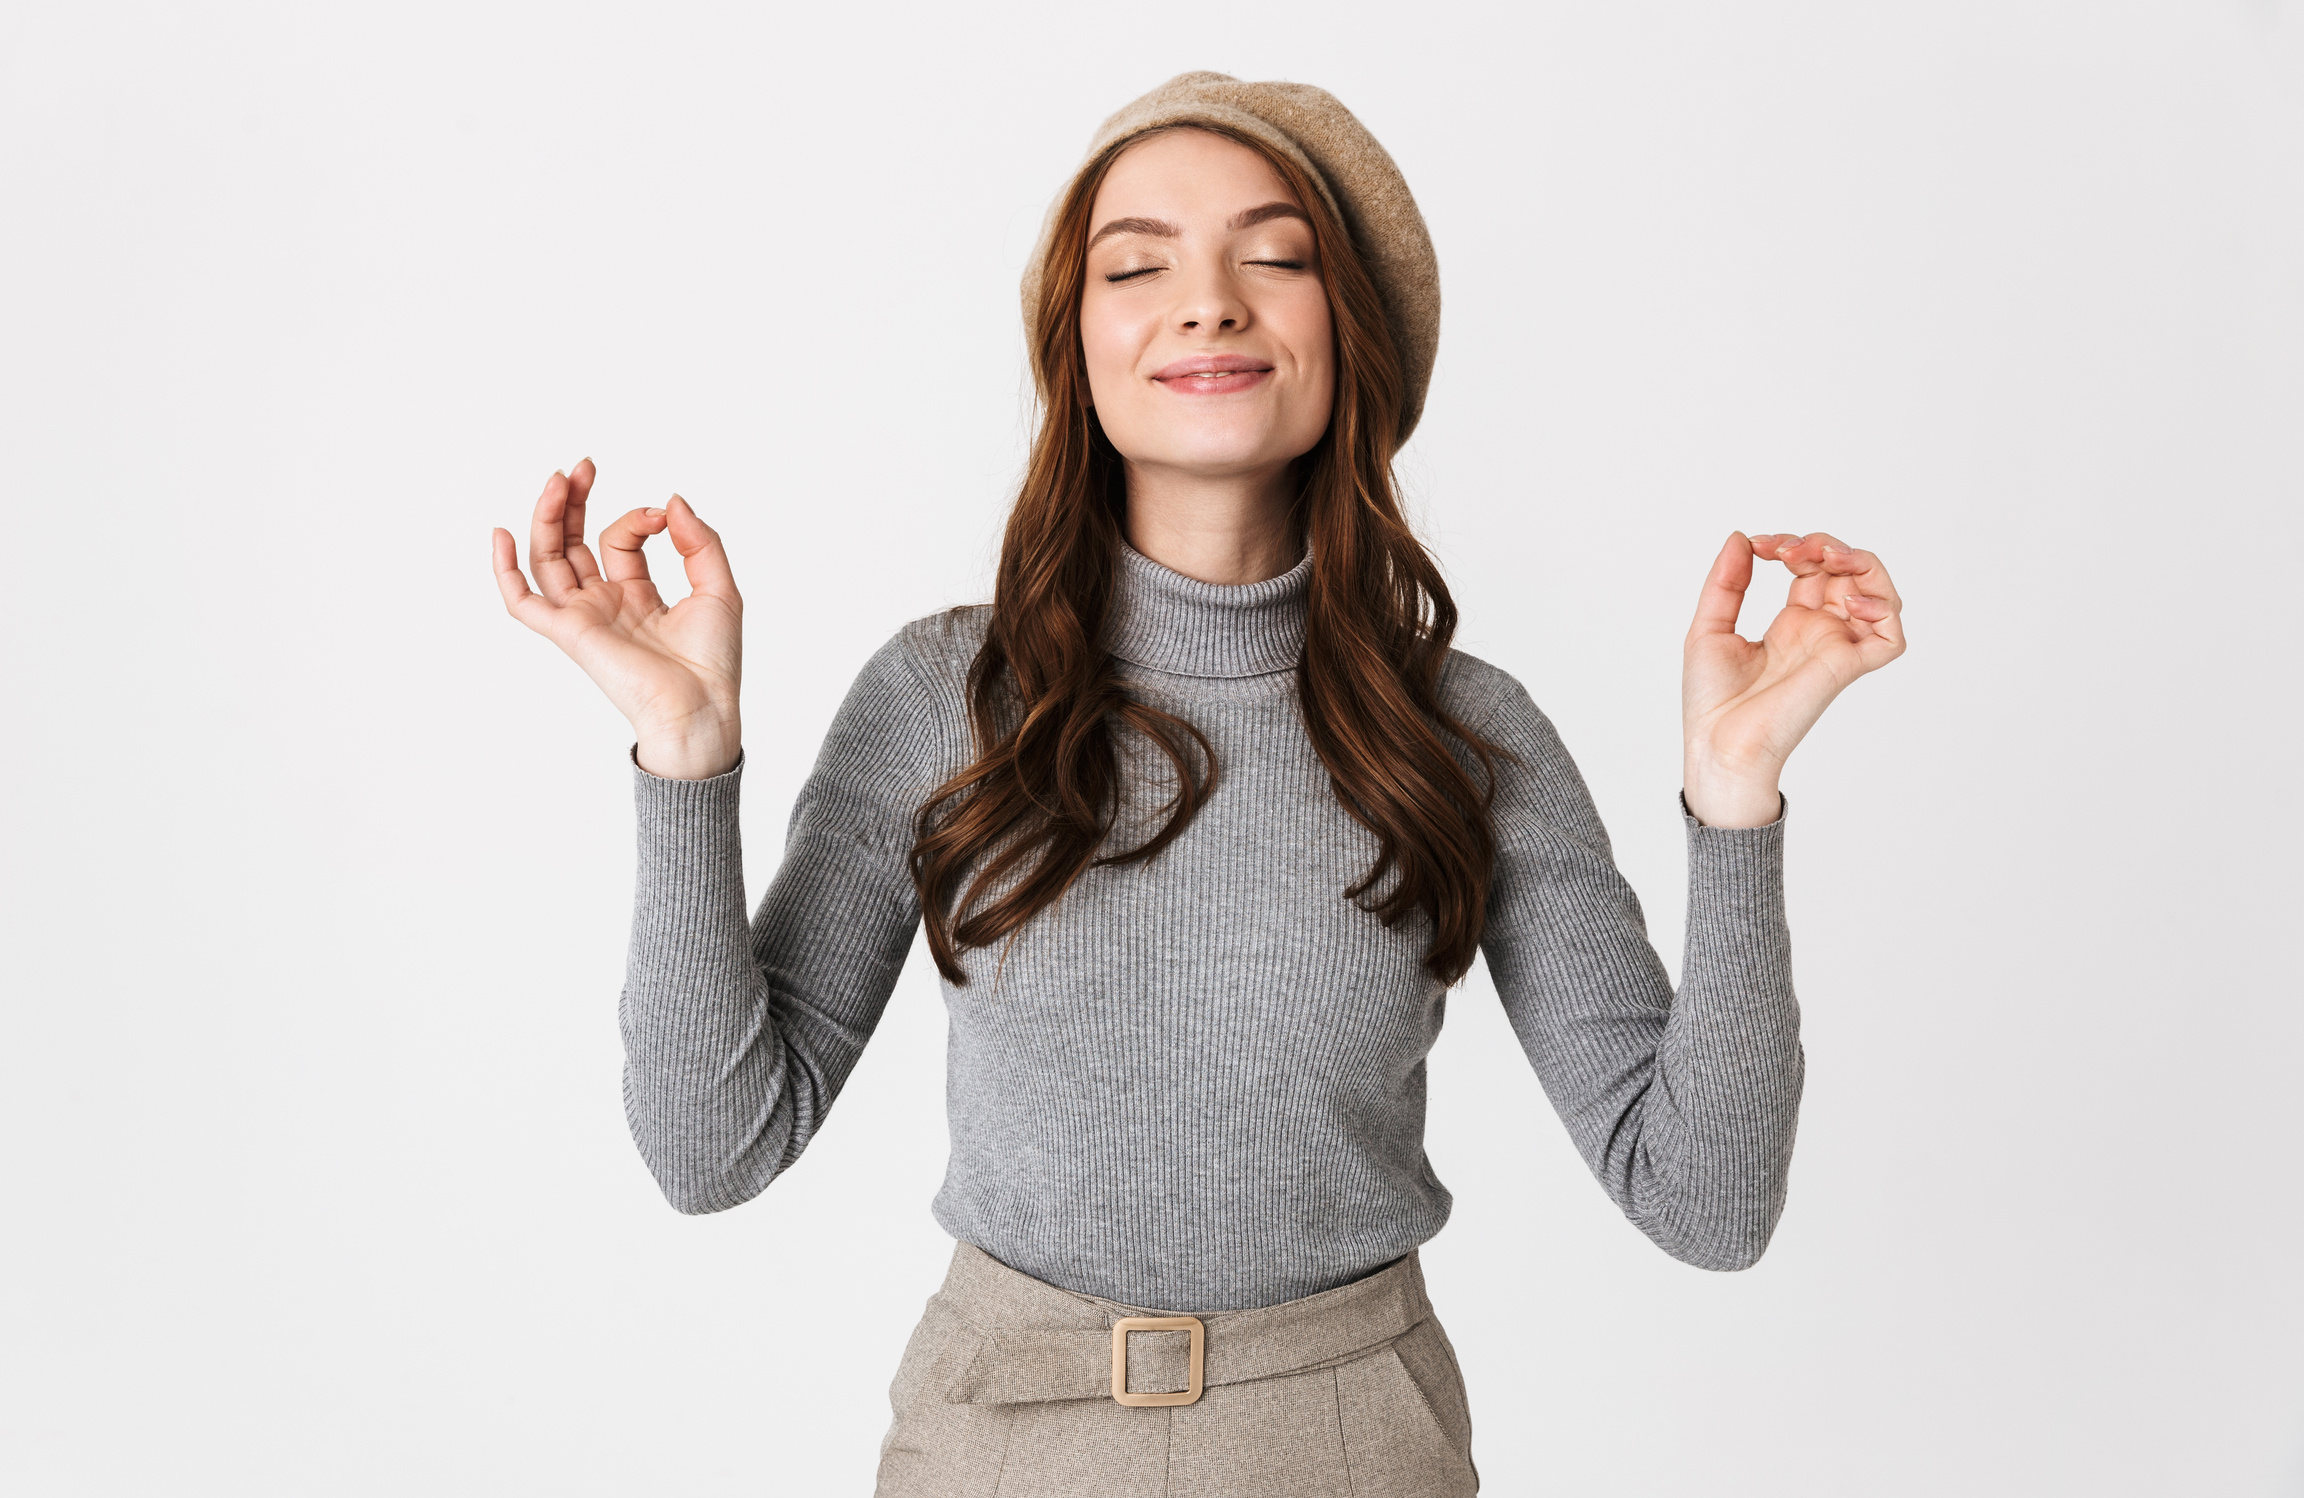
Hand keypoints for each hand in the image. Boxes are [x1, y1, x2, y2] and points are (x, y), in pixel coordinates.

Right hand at [491, 459, 743, 779]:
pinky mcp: (570, 633)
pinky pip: (522, 603)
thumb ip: (699, 542)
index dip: (638, 518)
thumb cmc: (712, 662)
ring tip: (560, 479)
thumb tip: (671, 501)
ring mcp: (584, 617)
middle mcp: (605, 604)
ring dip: (548, 517)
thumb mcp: (718, 588)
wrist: (701, 708)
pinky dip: (505, 571)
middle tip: (583, 465)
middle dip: (574, 501)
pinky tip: (501, 534)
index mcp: (637, 595)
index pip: (621, 541)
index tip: (664, 516)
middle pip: (573, 543)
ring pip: (548, 559)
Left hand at [1681, 531, 1905, 826]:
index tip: (1760, 545)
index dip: (1795, 546)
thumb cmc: (1712, 702)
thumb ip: (1727, 583)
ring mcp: (1836, 648)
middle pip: (1849, 573)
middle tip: (1787, 552)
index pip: (1814, 569)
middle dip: (1824, 546)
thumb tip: (1740, 538)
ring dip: (1860, 563)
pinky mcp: (1846, 667)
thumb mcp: (1709, 628)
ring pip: (1880, 594)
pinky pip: (1890, 637)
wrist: (1716, 744)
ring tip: (1824, 557)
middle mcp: (1820, 633)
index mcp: (1792, 625)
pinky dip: (1882, 609)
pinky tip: (1846, 599)